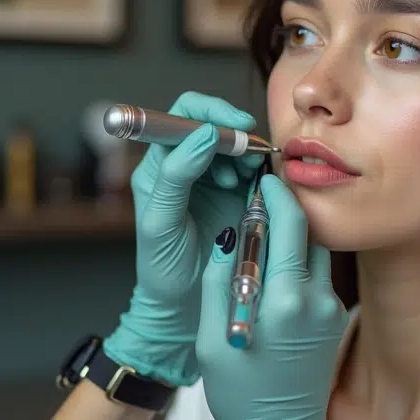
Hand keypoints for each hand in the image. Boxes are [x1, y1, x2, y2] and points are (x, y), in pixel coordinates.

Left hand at [103, 92, 262, 386]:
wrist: (183, 307)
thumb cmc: (163, 270)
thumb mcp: (161, 222)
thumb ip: (177, 175)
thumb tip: (203, 135)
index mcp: (159, 166)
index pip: (180, 116)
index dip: (209, 112)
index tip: (233, 126)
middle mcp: (186, 166)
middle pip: (213, 124)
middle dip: (234, 132)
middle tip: (249, 152)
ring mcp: (213, 181)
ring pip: (236, 146)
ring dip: (247, 154)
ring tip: (248, 177)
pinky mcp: (237, 198)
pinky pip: (253, 171)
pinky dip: (260, 172)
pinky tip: (257, 187)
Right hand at [195, 174, 349, 419]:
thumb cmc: (239, 396)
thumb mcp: (214, 337)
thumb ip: (220, 281)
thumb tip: (230, 237)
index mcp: (284, 302)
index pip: (289, 225)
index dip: (276, 193)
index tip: (262, 175)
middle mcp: (316, 301)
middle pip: (309, 233)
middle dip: (288, 206)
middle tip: (263, 189)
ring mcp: (331, 311)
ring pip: (316, 252)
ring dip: (294, 233)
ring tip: (266, 222)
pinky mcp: (334, 321)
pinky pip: (317, 276)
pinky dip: (298, 260)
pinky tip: (275, 262)